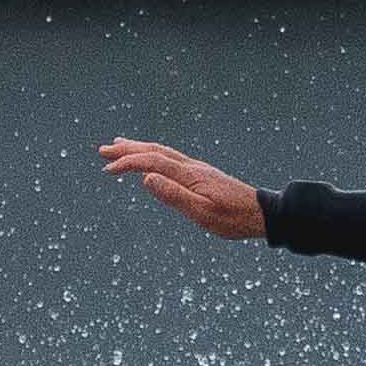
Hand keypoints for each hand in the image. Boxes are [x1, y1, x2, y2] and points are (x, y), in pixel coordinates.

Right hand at [102, 137, 268, 240]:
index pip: (151, 161)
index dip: (127, 163)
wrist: (262, 213)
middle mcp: (192, 167)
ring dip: (139, 148)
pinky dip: (154, 155)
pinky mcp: (201, 175)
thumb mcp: (202, 213)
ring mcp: (197, 169)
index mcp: (189, 175)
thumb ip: (174, 196)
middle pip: (154, 150)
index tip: (107, 170)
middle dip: (127, 149)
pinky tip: (150, 161)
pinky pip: (170, 158)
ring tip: (120, 146)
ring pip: (163, 152)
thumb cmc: (233, 218)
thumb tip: (146, 177)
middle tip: (103, 150)